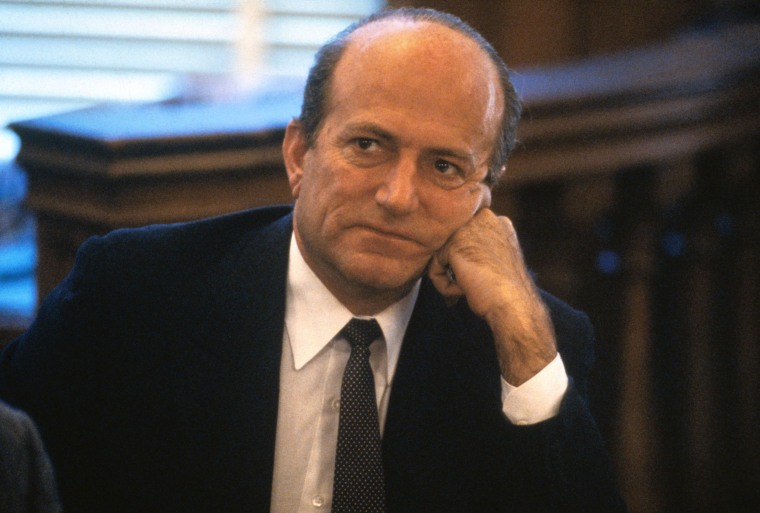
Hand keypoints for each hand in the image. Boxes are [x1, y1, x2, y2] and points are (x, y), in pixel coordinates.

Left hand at [428, 209, 556, 385]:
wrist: (513, 304)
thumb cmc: (505, 292)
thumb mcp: (495, 261)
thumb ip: (476, 251)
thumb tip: (451, 257)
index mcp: (497, 222)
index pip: (464, 236)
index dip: (464, 260)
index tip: (475, 280)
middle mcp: (484, 218)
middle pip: (451, 244)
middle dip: (453, 268)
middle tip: (467, 288)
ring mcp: (469, 228)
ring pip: (441, 255)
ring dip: (449, 278)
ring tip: (466, 291)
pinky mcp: (455, 243)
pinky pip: (435, 267)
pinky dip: (443, 286)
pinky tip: (462, 291)